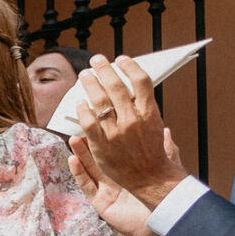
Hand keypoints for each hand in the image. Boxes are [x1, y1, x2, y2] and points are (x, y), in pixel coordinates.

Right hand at [68, 132, 167, 235]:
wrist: (164, 221)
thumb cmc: (166, 199)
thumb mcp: (168, 170)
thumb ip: (166, 151)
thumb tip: (167, 131)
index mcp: (131, 171)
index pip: (115, 151)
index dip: (107, 138)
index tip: (102, 123)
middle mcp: (117, 179)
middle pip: (99, 158)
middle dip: (90, 143)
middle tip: (82, 127)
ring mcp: (107, 191)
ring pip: (90, 169)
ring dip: (81, 155)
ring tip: (74, 140)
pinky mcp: (101, 203)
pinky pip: (87, 186)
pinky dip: (79, 173)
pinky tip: (73, 160)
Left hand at [73, 55, 187, 208]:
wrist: (150, 177)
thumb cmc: (152, 148)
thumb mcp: (154, 124)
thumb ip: (142, 105)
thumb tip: (131, 84)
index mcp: (150, 113)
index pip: (141, 81)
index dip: (130, 66)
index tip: (121, 58)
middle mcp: (133, 120)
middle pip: (116, 87)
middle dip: (104, 69)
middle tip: (96, 60)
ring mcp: (116, 132)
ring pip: (99, 102)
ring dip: (90, 84)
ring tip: (85, 75)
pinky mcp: (102, 145)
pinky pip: (88, 122)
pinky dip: (83, 109)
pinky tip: (80, 102)